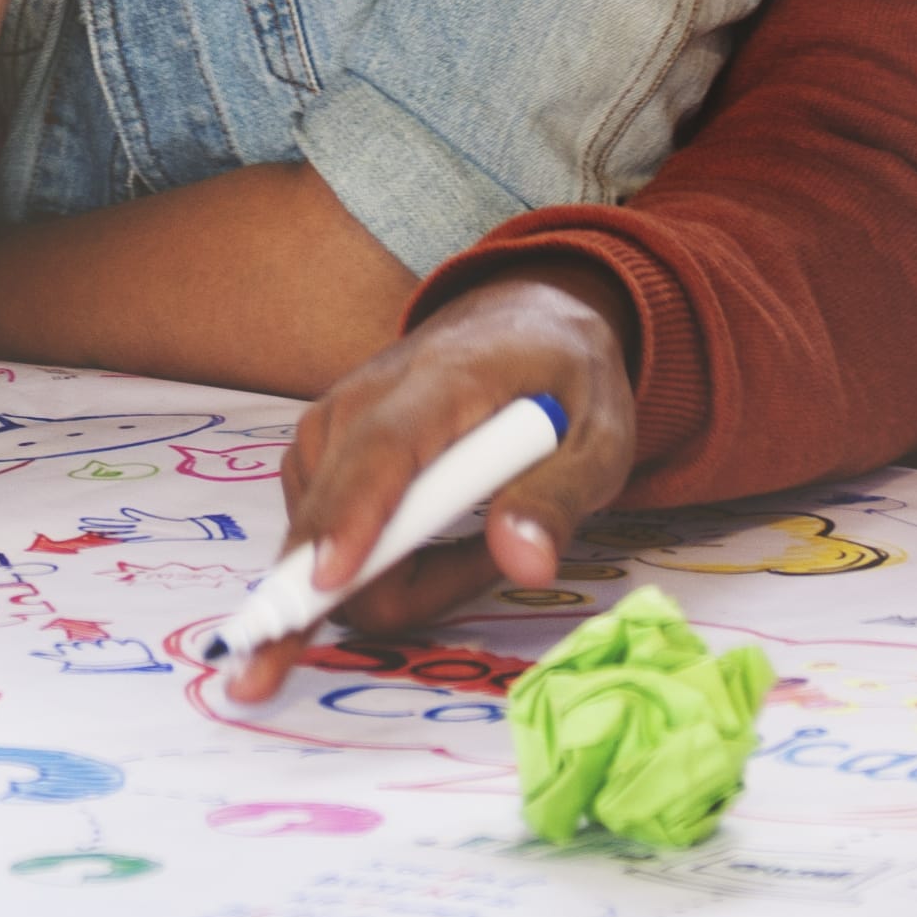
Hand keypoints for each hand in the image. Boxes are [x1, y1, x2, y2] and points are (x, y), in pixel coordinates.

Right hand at [227, 264, 638, 703]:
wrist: (516, 321)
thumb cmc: (563, 380)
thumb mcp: (602, 435)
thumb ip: (561, 498)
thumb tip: (524, 563)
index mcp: (441, 380)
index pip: (382, 451)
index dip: (353, 519)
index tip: (328, 582)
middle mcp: (359, 402)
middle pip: (327, 522)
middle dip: (351, 595)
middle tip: (484, 574)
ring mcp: (327, 432)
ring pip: (328, 557)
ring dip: (407, 578)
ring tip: (488, 535)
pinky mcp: (314, 460)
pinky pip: (328, 551)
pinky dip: (384, 568)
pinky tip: (443, 537)